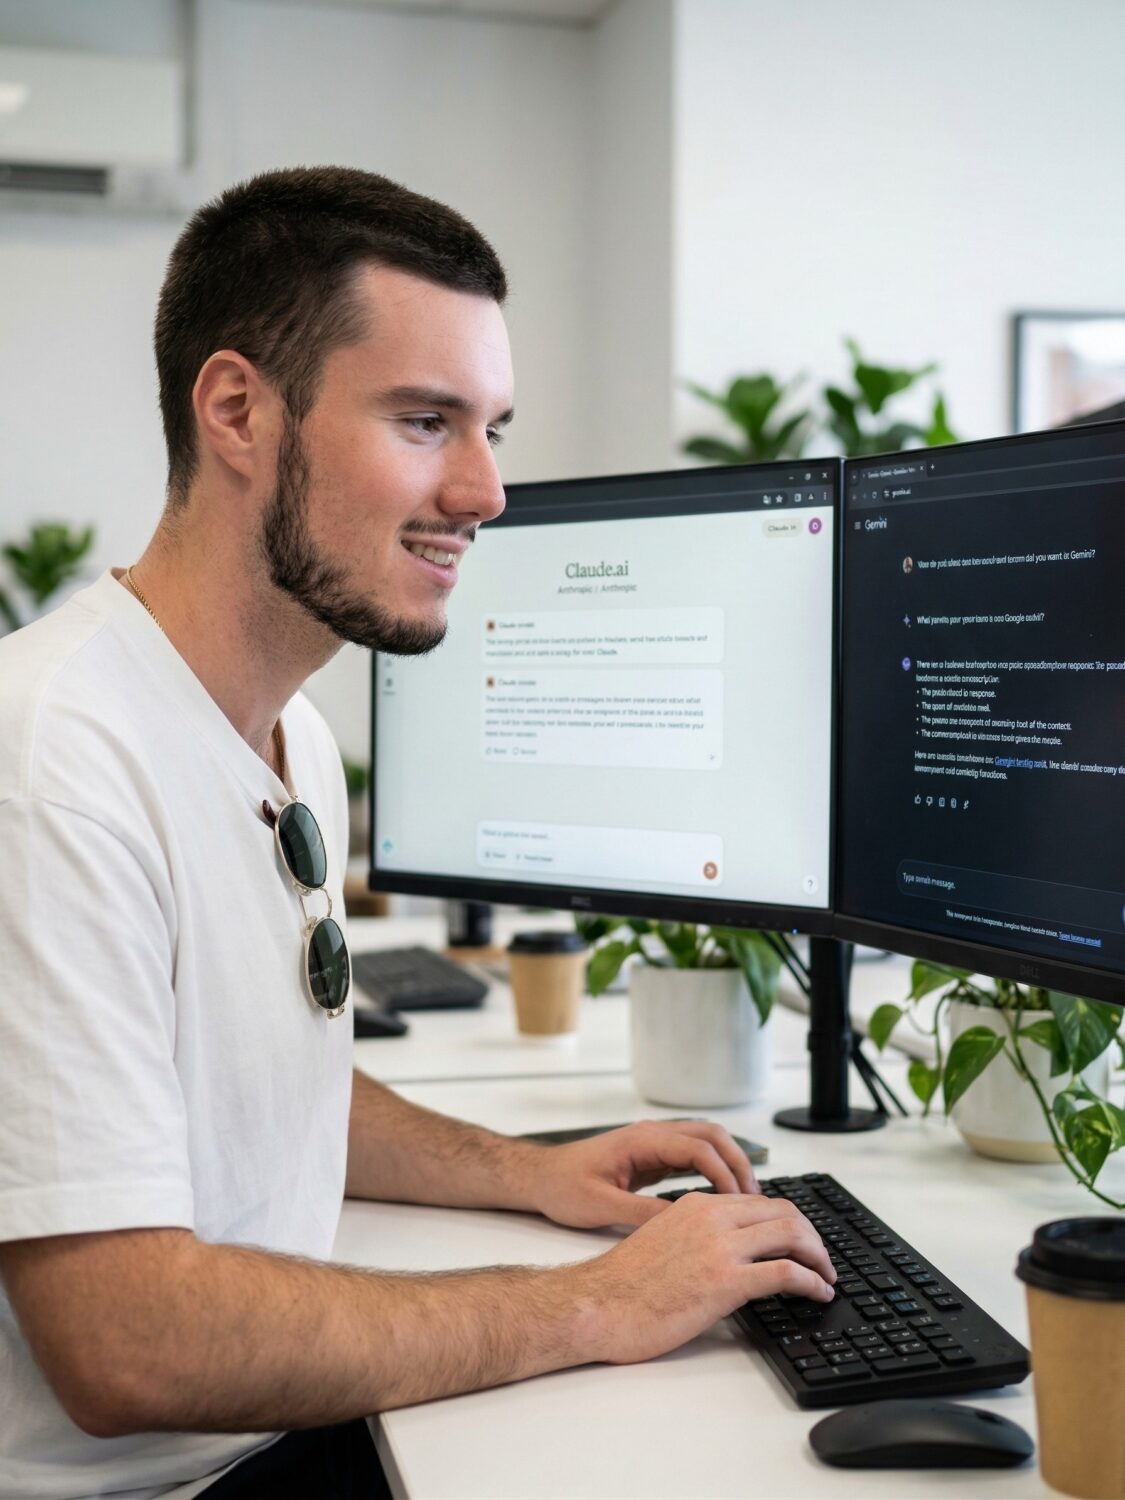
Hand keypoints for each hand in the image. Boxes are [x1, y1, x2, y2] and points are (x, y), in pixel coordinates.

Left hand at [528, 1119, 757, 1229]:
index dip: (723, 1174)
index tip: (738, 1203)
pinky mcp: (653, 1156)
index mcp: (642, 1141)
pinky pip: (694, 1156)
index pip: (698, 1147)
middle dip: (737, 1163)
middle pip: (712, 1135)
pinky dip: (714, 1172)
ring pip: (707, 1142)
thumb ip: (642, 1213)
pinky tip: (723, 1199)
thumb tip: (685, 1225)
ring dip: (729, 1165)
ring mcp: (654, 1143)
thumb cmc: (563, 1187)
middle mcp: (652, 1135)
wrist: (540, 1177)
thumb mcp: (600, 1206)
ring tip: (746, 1202)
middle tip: (755, 1200)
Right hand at [570, 1190, 836, 1365]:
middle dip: (812, 1235)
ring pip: (792, 1234)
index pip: (759, 1201)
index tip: (800, 1241)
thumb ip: (695, 1236)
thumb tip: (722, 1253)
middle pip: (784, 1211)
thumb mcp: (662, 1240)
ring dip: (819, 1255)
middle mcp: (712, 1217)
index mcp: (696, 1205)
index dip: (789, 1221)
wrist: (597, 1305)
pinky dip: (813, 1280)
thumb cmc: (621, 1284)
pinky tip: (819, 1292)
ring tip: (827, 1275)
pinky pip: (787, 1272)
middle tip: (822, 1259)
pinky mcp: (725, 1281)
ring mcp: (720, 1247)